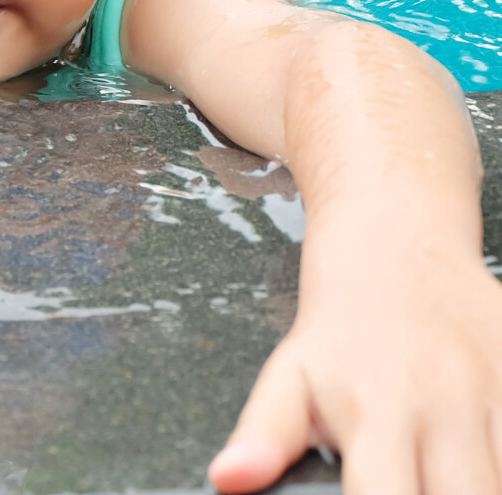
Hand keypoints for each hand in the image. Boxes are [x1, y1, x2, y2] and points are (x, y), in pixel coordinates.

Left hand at [208, 253, 501, 493]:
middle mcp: (443, 405)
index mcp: (374, 410)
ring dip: (479, 489)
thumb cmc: (342, 315)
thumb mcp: (290, 370)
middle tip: (409, 485)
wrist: (394, 231)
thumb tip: (227, 479)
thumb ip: (264, 432)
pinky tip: (479, 463)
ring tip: (440, 475)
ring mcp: (499, 390)